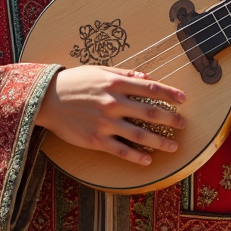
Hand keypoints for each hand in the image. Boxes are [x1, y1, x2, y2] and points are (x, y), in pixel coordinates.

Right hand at [34, 66, 185, 165]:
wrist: (47, 99)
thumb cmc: (74, 82)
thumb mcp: (98, 71)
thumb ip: (123, 74)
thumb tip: (145, 77)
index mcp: (115, 83)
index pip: (150, 87)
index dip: (169, 93)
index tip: (184, 99)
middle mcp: (113, 102)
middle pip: (150, 111)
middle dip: (170, 118)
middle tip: (183, 124)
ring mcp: (105, 123)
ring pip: (140, 134)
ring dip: (160, 141)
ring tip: (173, 146)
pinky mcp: (96, 140)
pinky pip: (121, 150)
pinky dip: (137, 156)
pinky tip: (148, 160)